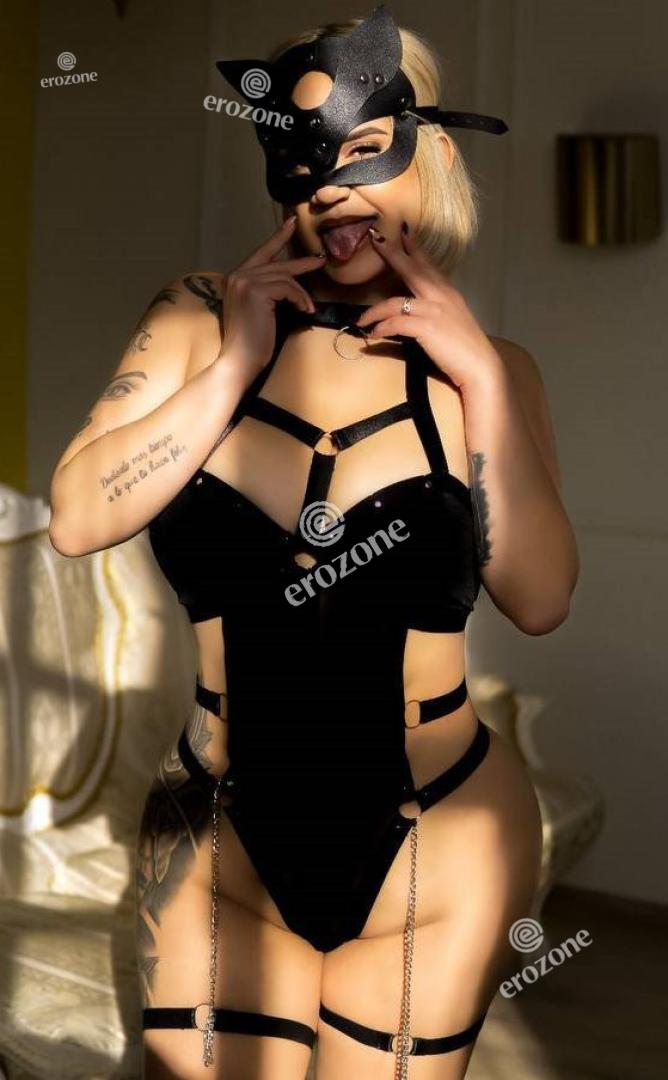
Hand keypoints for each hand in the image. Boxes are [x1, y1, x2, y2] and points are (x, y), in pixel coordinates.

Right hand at [219, 217, 324, 382]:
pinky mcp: (256, 291)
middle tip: (320, 258)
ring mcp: (244, 281)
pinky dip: (300, 298)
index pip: (261, 254)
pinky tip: (305, 310)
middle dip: (301, 262)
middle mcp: (237, 276)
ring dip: (301, 293)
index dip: (278, 239)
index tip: (291, 225)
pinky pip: (287, 288)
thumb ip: (266, 291)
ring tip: (308, 307)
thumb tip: (289, 279)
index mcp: (235, 279)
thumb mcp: (258, 310)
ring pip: (284, 277)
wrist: (239, 360)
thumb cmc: (251, 342)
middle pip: (276, 263)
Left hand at [355, 224, 503, 393]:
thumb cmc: (466, 350)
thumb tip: (416, 313)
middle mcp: (441, 296)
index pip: (428, 265)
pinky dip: (381, 328)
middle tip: (375, 238)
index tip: (403, 233)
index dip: (414, 248)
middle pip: (412, 269)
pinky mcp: (427, 328)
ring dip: (374, 311)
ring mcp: (434, 310)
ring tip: (361, 320)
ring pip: (395, 302)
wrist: (481, 367)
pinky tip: (373, 335)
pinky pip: (395, 323)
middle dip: (392, 253)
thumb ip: (436, 311)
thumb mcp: (453, 321)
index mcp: (448, 293)